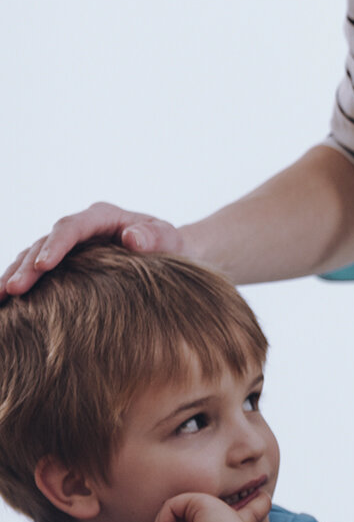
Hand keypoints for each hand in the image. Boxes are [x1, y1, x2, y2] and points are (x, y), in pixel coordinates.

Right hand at [2, 203, 182, 294]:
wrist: (168, 254)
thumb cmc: (169, 245)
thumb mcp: (168, 239)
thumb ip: (153, 236)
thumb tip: (131, 238)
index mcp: (101, 216)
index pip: (71, 227)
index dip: (56, 245)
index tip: (45, 266)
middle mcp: (79, 228)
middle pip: (45, 243)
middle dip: (27, 266)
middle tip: (14, 289)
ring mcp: (67, 246)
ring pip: (31, 256)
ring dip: (14, 275)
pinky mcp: (61, 264)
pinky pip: (34, 272)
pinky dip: (18, 283)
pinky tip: (5, 304)